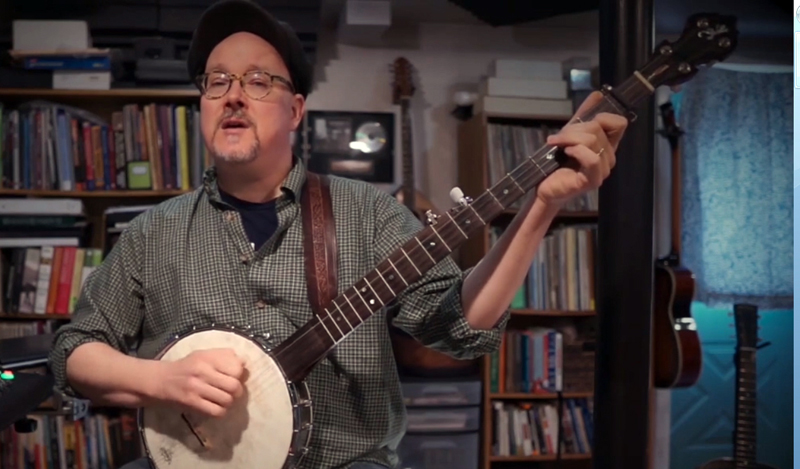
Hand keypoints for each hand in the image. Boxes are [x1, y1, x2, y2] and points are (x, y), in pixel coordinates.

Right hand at [154, 348, 245, 417]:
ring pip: (227, 400)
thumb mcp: (204, 355)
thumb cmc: (187, 367)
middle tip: (233, 392)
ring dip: (229, 402)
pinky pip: (216, 411)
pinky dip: (221, 411)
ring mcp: (197, 388)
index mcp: (208, 357)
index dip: (240, 375)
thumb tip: (244, 363)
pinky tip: (217, 407)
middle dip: (237, 391)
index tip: (235, 377)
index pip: (237, 368)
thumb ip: (225, 356)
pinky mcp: (192, 402)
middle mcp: (202, 371)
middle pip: (234, 386)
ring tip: (224, 399)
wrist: (161, 379)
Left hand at [535, 91, 627, 207]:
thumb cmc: (558, 161)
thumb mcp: (570, 133)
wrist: (544, 185)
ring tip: (556, 144)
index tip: (582, 120)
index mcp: (607, 145)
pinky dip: (576, 151)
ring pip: (592, 141)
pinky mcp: (592, 181)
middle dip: (574, 129)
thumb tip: (598, 94)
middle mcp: (609, 157)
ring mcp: (602, 170)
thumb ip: (584, 115)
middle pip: (598, 129)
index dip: (602, 116)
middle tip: (558, 138)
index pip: (619, 123)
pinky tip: (565, 153)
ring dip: (569, 138)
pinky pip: (591, 159)